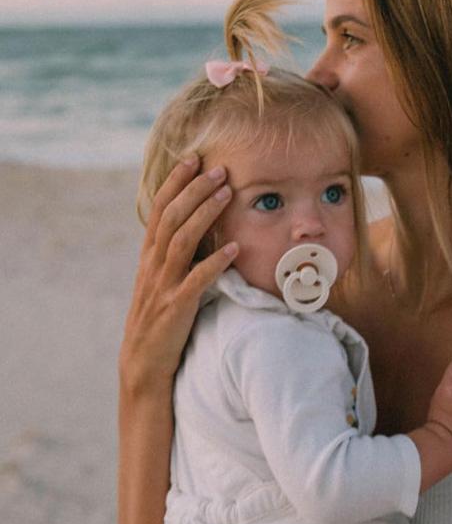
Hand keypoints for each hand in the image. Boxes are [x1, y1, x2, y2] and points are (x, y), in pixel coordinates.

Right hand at [119, 157, 238, 390]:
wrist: (143, 364)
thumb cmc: (159, 320)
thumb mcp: (162, 281)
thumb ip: (175, 255)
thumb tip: (199, 229)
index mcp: (149, 255)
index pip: (160, 209)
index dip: (176, 182)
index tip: (194, 159)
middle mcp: (153, 265)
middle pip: (172, 217)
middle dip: (195, 190)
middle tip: (219, 169)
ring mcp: (163, 285)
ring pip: (182, 241)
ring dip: (206, 215)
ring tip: (228, 195)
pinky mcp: (177, 307)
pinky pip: (197, 281)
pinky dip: (215, 263)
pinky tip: (235, 250)